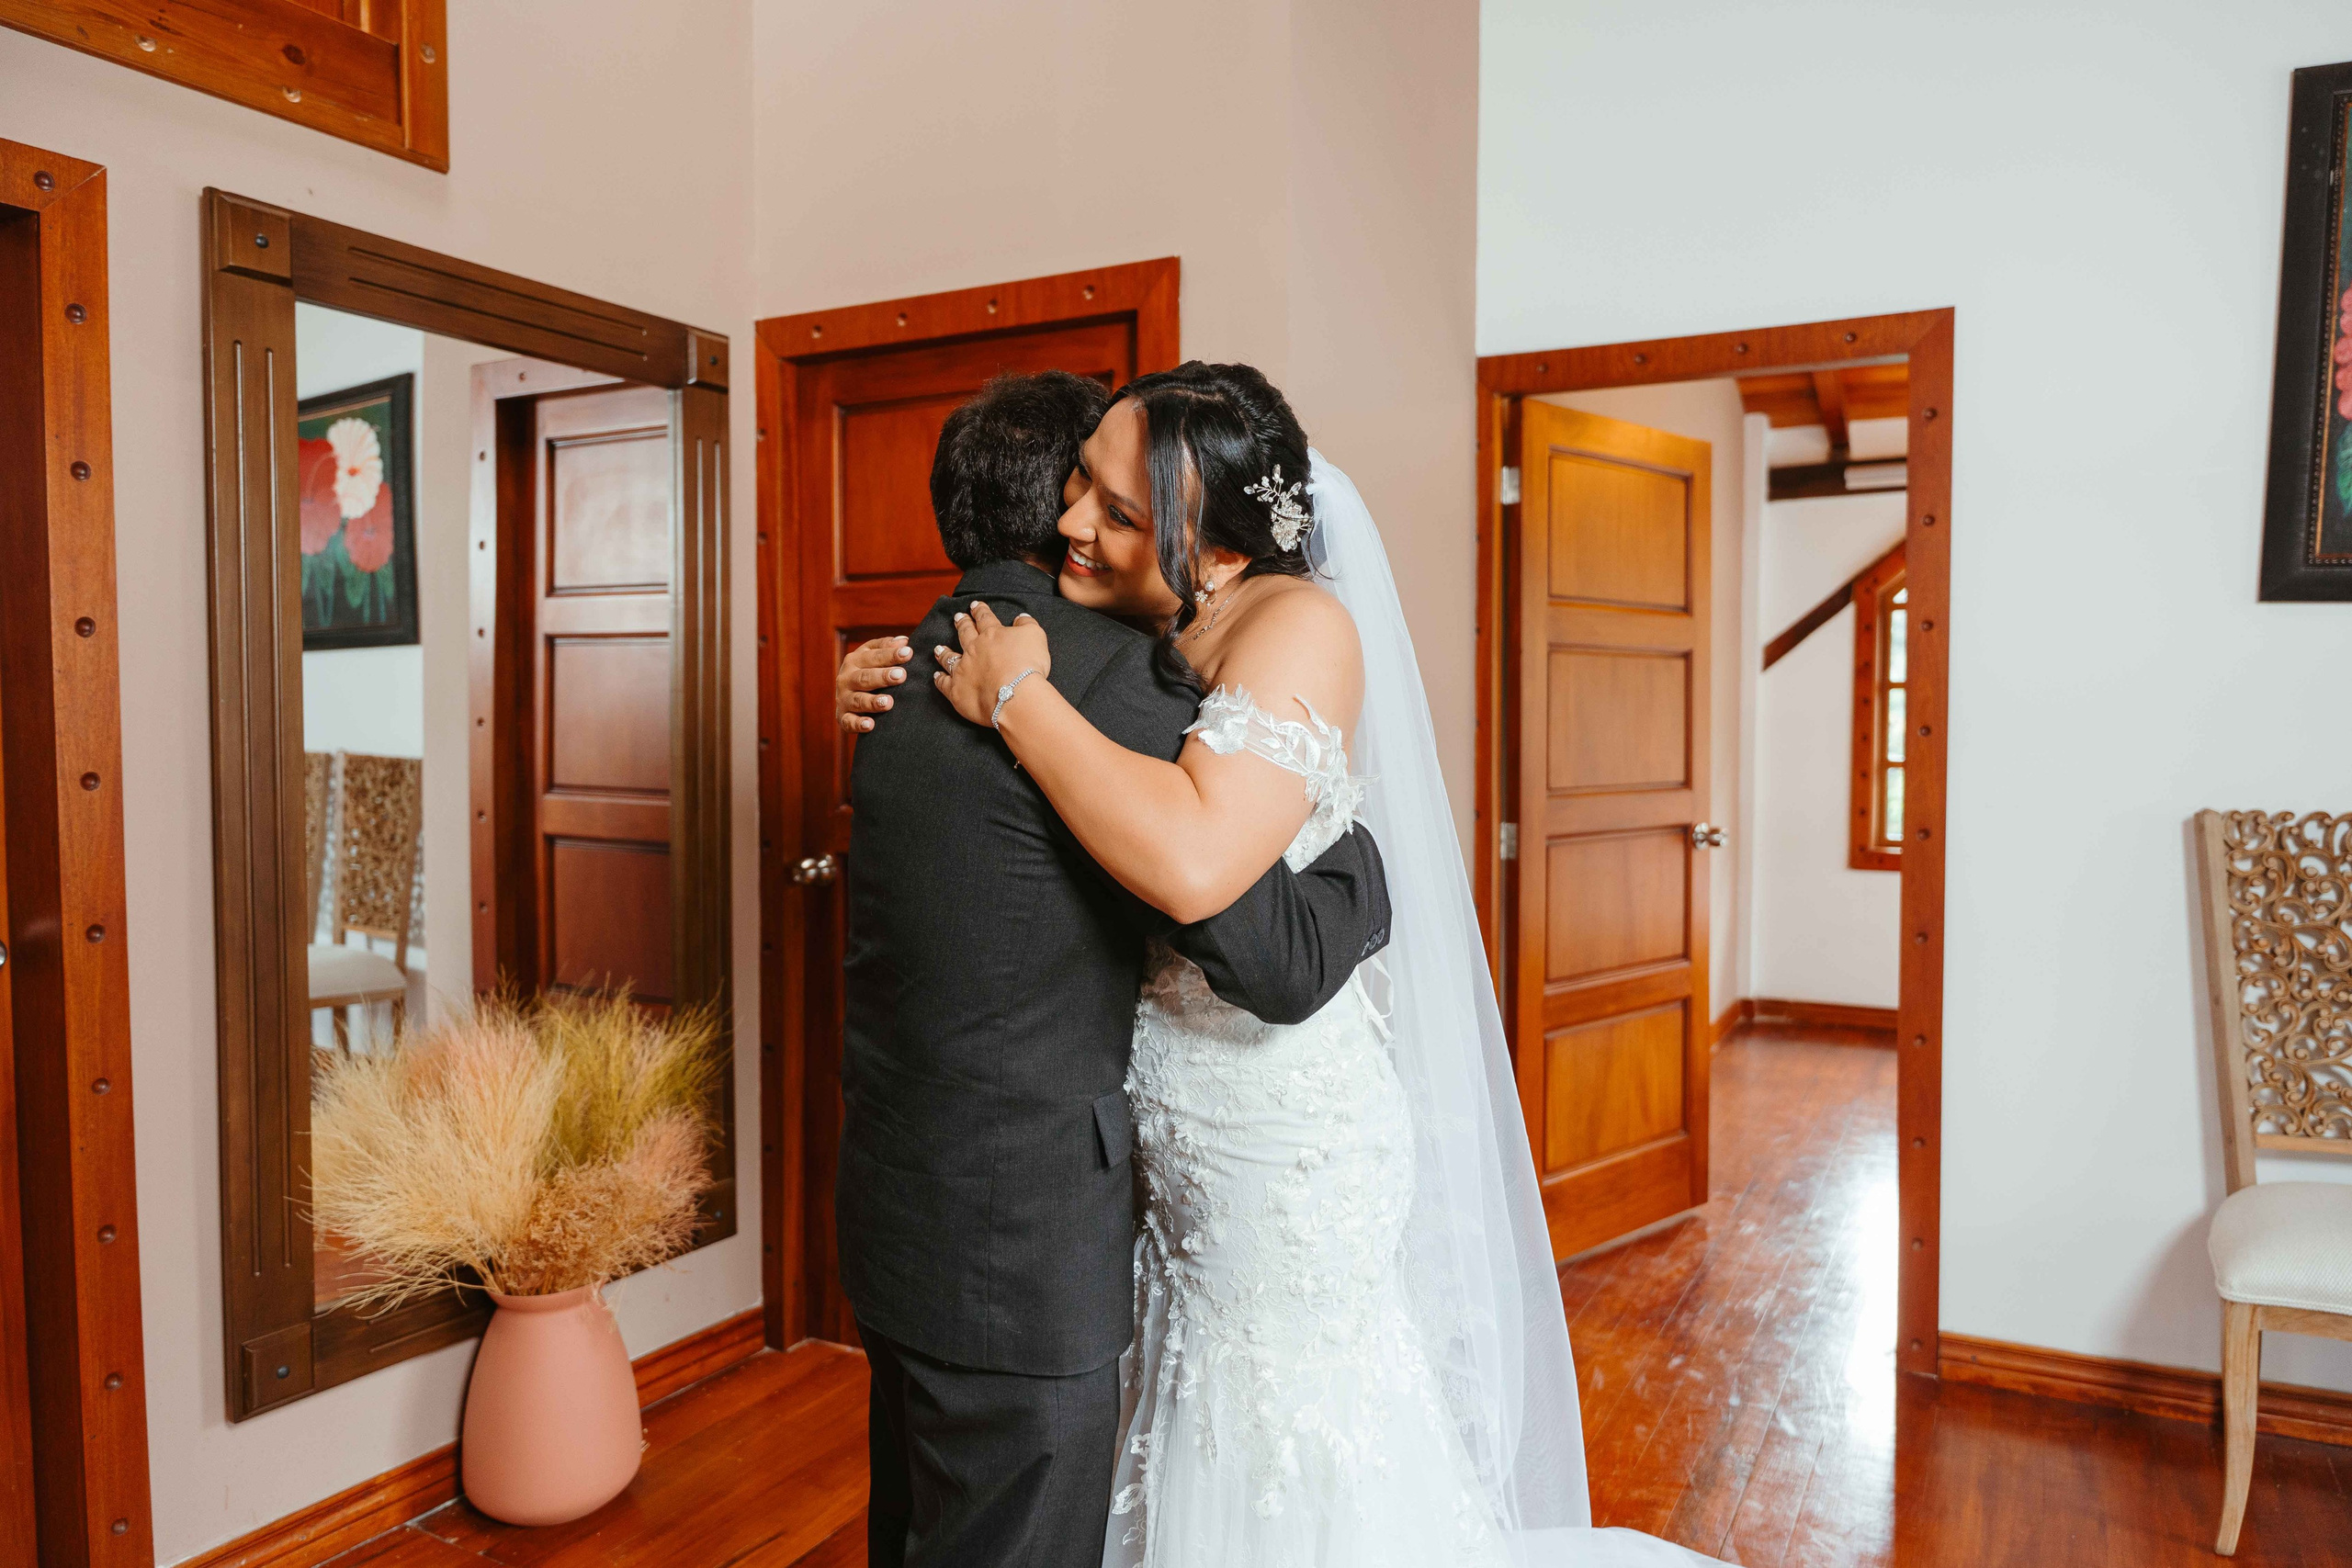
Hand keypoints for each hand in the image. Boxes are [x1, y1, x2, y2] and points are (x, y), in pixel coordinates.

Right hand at [837, 636, 910, 733]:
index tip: (908, 653)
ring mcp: (843, 698)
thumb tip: (904, 641)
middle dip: (883, 676)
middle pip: (864, 677)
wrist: (849, 696)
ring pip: (858, 700)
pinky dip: (858, 724)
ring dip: (872, 702)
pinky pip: (849, 722)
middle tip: (901, 675)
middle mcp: (846, 678)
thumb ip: (886, 647)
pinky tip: (870, 725)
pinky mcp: (843, 717)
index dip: (890, 654)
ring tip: (889, 702)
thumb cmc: (868, 671)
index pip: (873, 656)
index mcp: (854, 660)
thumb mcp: (873, 655)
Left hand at [933, 601, 1050, 726]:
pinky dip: (939, 679)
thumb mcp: (1035, 636)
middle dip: (962, 624)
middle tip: (957, 617)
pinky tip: (937, 676)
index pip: (985, 618)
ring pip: (949, 657)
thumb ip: (1027, 624)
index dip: (980, 610)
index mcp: (992, 635)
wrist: (1015, 695)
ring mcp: (963, 670)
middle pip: (965, 633)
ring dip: (943, 652)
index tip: (974, 605)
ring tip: (938, 647)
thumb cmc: (1028, 665)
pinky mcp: (957, 690)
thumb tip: (1020, 617)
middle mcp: (974, 649)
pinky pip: (944, 683)